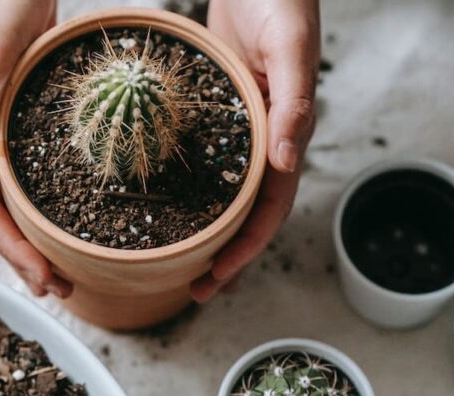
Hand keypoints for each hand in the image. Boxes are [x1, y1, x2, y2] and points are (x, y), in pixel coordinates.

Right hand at [0, 0, 71, 297]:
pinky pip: (33, 176)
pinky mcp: (26, 124)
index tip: (43, 279)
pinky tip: (72, 216)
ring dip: (36, 238)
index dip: (10, 250)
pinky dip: (49, 204)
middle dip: (25, 258)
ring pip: (16, 201)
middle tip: (60, 289)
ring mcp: (4, 135)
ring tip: (66, 268)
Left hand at [191, 0, 320, 301]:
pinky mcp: (215, 108)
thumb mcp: (290, 47)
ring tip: (175, 260)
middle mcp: (262, 138)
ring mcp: (237, 126)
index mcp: (285, 133)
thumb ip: (294, 103)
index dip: (245, 248)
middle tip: (194, 290)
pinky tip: (160, 198)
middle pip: (245, 211)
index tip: (216, 279)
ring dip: (204, 228)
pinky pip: (200, 155)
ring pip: (222, 190)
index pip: (269, 207)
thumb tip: (287, 164)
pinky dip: (184, 184)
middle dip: (224, 254)